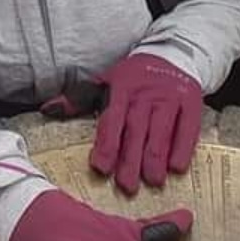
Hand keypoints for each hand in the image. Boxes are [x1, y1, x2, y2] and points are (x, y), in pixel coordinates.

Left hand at [42, 53, 201, 195]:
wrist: (170, 55)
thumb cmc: (133, 77)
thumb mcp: (105, 82)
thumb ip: (79, 99)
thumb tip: (48, 110)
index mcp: (120, 89)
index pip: (111, 119)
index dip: (106, 144)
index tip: (101, 168)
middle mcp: (144, 94)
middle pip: (135, 130)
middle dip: (130, 159)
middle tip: (126, 186)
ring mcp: (169, 98)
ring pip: (160, 132)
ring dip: (155, 158)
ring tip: (151, 181)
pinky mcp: (191, 103)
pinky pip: (187, 128)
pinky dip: (182, 148)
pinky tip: (176, 168)